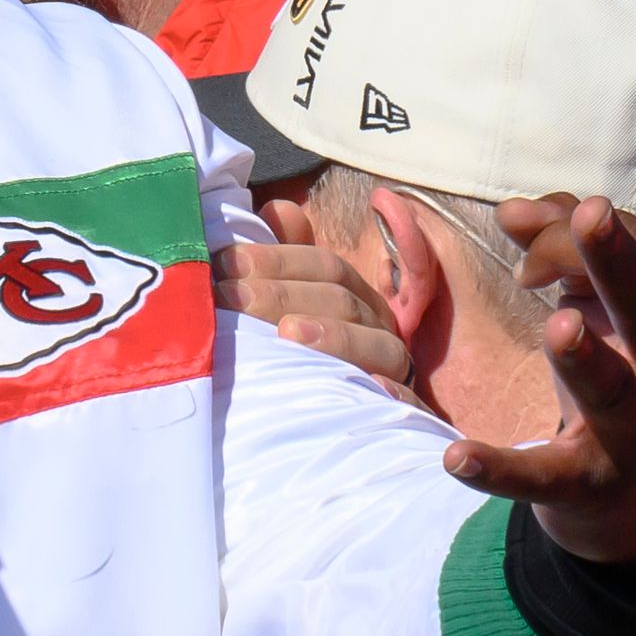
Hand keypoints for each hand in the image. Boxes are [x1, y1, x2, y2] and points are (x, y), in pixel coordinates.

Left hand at [213, 198, 412, 393]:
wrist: (319, 427)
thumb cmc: (296, 356)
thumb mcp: (287, 305)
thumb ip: (285, 259)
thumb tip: (279, 208)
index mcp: (355, 299)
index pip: (327, 267)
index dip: (279, 260)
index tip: (227, 262)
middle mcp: (378, 330)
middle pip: (342, 301)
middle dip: (283, 295)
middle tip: (232, 296)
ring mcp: (392, 371)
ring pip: (378, 347)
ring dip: (334, 337)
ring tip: (288, 334)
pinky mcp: (400, 413)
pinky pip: (408, 404)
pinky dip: (392, 394)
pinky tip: (371, 387)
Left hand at [442, 193, 635, 561]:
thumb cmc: (631, 375)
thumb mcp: (609, 312)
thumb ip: (565, 252)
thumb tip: (514, 209)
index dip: (579, 233)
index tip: (522, 226)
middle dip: (619, 264)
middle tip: (589, 215)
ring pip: (611, 396)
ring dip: (585, 360)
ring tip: (559, 325)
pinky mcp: (592, 488)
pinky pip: (544, 477)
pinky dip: (501, 470)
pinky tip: (454, 458)